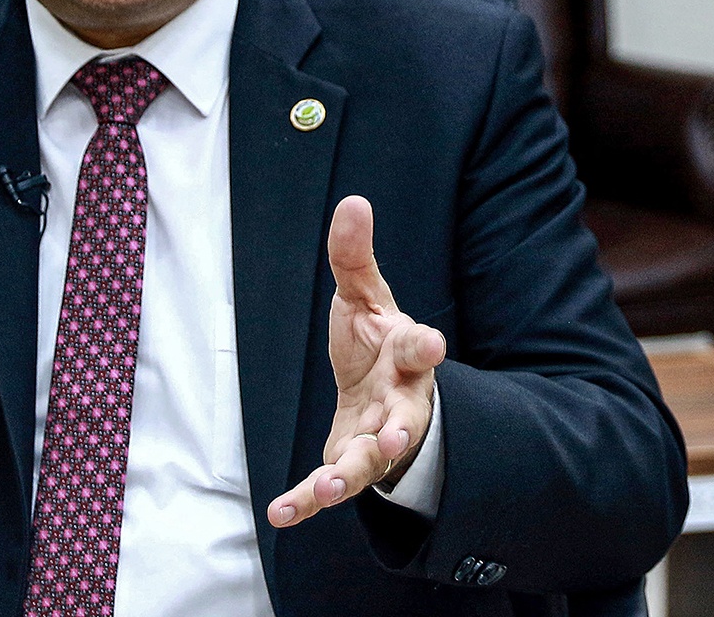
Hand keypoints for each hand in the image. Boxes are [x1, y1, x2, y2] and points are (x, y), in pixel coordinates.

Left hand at [269, 196, 445, 527]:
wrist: (381, 396)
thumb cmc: (375, 342)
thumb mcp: (364, 296)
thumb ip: (354, 255)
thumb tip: (353, 200)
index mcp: (404, 355)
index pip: (415, 347)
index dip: (423, 344)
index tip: (431, 340)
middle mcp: (399, 400)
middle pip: (405, 415)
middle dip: (401, 427)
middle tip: (398, 436)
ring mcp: (378, 437)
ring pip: (372, 459)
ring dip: (352, 473)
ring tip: (331, 486)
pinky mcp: (351, 463)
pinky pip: (330, 485)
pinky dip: (307, 502)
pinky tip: (282, 514)